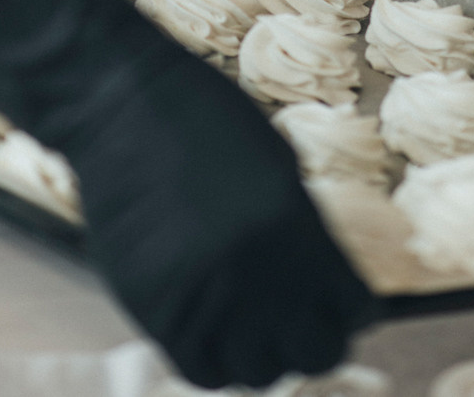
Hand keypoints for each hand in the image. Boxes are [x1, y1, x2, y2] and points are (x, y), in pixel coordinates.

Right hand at [0, 0, 375, 386]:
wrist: (120, 102)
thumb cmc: (202, 114)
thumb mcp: (276, 159)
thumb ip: (303, 226)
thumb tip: (323, 280)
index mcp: (293, 224)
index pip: (351, 308)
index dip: (353, 311)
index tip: (345, 307)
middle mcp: (254, 268)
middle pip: (315, 351)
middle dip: (319, 341)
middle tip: (307, 324)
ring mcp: (201, 293)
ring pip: (258, 370)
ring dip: (267, 354)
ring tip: (259, 328)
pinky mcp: (151, 306)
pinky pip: (200, 367)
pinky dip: (217, 361)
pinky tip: (219, 332)